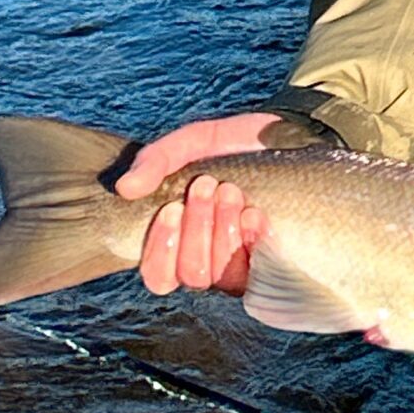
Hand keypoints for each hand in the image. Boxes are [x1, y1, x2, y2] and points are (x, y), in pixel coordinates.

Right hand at [115, 112, 280, 296]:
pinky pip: (257, 270)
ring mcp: (241, 265)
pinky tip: (254, 212)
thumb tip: (125, 188)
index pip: (158, 275)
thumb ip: (157, 161)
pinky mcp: (273, 261)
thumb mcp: (193, 143)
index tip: (171, 208)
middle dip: (196, 228)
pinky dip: (252, 240)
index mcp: (181, 242)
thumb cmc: (234, 147)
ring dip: (221, 231)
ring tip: (231, 190)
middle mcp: (209, 261)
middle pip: (190, 273)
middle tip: (206, 183)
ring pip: (220, 275)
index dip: (160, 250)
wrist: (288, 137)